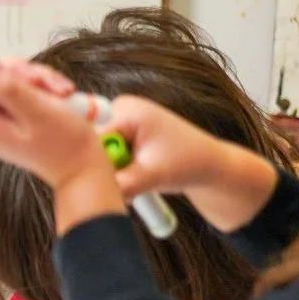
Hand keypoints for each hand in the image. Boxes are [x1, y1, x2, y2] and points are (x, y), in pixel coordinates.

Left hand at [0, 59, 115, 187]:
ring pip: (8, 81)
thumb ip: (8, 89)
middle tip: (47, 82)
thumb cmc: (64, 143)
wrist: (81, 167)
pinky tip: (62, 94)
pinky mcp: (13, 117)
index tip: (7, 69)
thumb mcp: (38, 112)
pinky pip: (19, 92)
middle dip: (20, 73)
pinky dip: (41, 88)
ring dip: (37, 79)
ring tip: (62, 91)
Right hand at [105, 95, 280, 231]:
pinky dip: (114, 168)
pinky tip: (133, 173)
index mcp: (127, 110)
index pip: (90, 139)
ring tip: (136, 178)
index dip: (96, 164)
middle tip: (128, 183)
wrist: (209, 164)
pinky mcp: (121, 128)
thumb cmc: (188, 164)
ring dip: (110, 171)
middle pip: (91, 144)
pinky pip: (103, 152)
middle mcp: (120, 107)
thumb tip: (91, 192)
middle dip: (104, 168)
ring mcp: (120, 117)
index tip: (109, 182)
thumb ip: (119, 183)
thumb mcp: (153, 177)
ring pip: (95, 151)